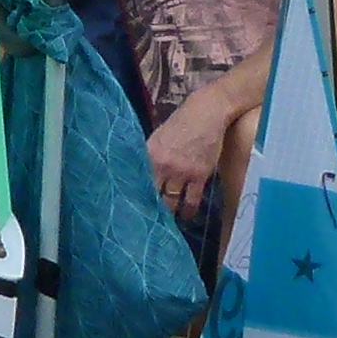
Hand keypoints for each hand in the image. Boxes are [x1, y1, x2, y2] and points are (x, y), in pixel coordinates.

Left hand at [143, 104, 226, 223]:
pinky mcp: (199, 175)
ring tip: (165, 225)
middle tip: (146, 223)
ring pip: (171, 202)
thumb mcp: (158, 138)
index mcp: (149, 154)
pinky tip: (185, 217)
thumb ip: (149, 157)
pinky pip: (192, 200)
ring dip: (168, 214)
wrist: (207, 112)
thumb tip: (137, 175)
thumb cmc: (180, 123)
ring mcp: (182, 171)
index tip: (129, 211)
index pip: (137, 182)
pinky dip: (188, 211)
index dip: (132, 198)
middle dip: (148, 210)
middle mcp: (163, 165)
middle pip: (152, 195)